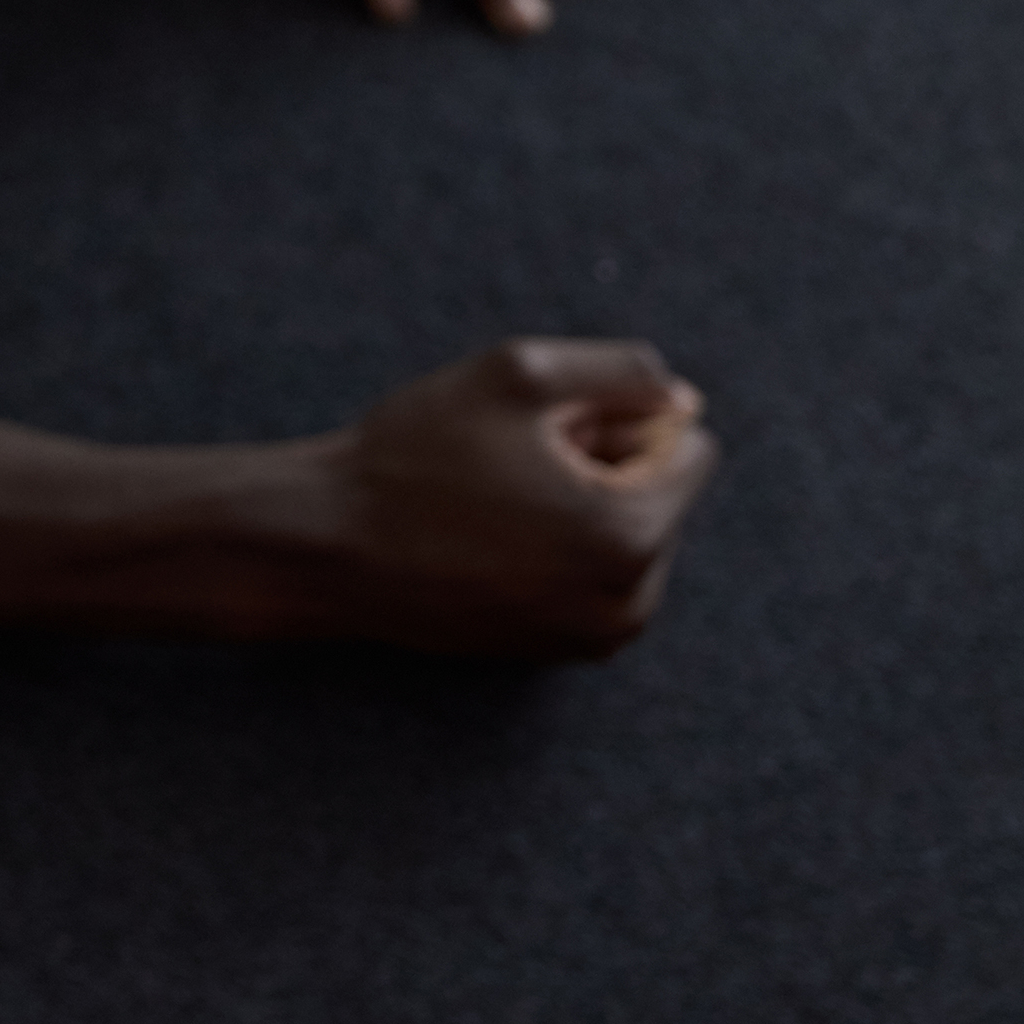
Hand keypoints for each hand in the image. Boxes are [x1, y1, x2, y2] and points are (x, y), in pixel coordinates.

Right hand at [330, 338, 717, 657]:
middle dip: (603, 466)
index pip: (691, 450)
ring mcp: (593, 638)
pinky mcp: (557, 652)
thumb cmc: (418, 454)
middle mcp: (628, 603)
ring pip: (626, 534)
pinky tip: (488, 535)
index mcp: (630, 534)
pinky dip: (558, 545)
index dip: (621, 417)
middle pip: (660, 494)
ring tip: (496, 499)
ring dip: (580, 505)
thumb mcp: (521, 373)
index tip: (546, 432)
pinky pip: (592, 575)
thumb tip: (684, 402)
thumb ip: (623, 371)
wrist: (332, 546)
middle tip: (511, 463)